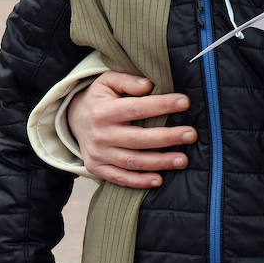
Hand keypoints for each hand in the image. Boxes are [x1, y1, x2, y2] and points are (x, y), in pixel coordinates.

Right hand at [68, 72, 195, 187]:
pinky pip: (120, 178)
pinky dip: (139, 181)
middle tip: (191, 135)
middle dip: (167, 137)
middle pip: (138, 139)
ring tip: (183, 160)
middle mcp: (101, 134)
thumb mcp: (107, 81)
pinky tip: (159, 180)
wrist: (72, 119)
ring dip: (159, 162)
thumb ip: (127, 80)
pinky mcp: (97, 168)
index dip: (162, 105)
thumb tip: (148, 85)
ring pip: (133, 161)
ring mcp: (99, 154)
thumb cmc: (99, 98)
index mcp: (104, 111)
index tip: (185, 102)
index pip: (137, 108)